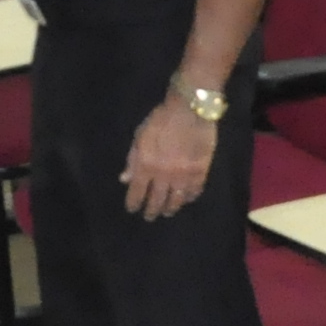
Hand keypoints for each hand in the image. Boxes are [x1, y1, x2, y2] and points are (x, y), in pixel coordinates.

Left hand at [121, 94, 216, 221]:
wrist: (190, 109)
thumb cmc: (161, 119)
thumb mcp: (140, 136)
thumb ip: (133, 160)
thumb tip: (124, 179)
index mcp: (146, 165)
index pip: (137, 192)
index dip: (133, 203)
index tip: (132, 209)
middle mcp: (164, 174)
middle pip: (156, 200)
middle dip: (151, 210)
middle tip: (150, 216)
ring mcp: (184, 174)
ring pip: (176, 199)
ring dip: (170, 208)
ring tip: (168, 212)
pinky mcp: (201, 170)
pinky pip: (195, 190)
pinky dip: (190, 197)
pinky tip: (187, 199)